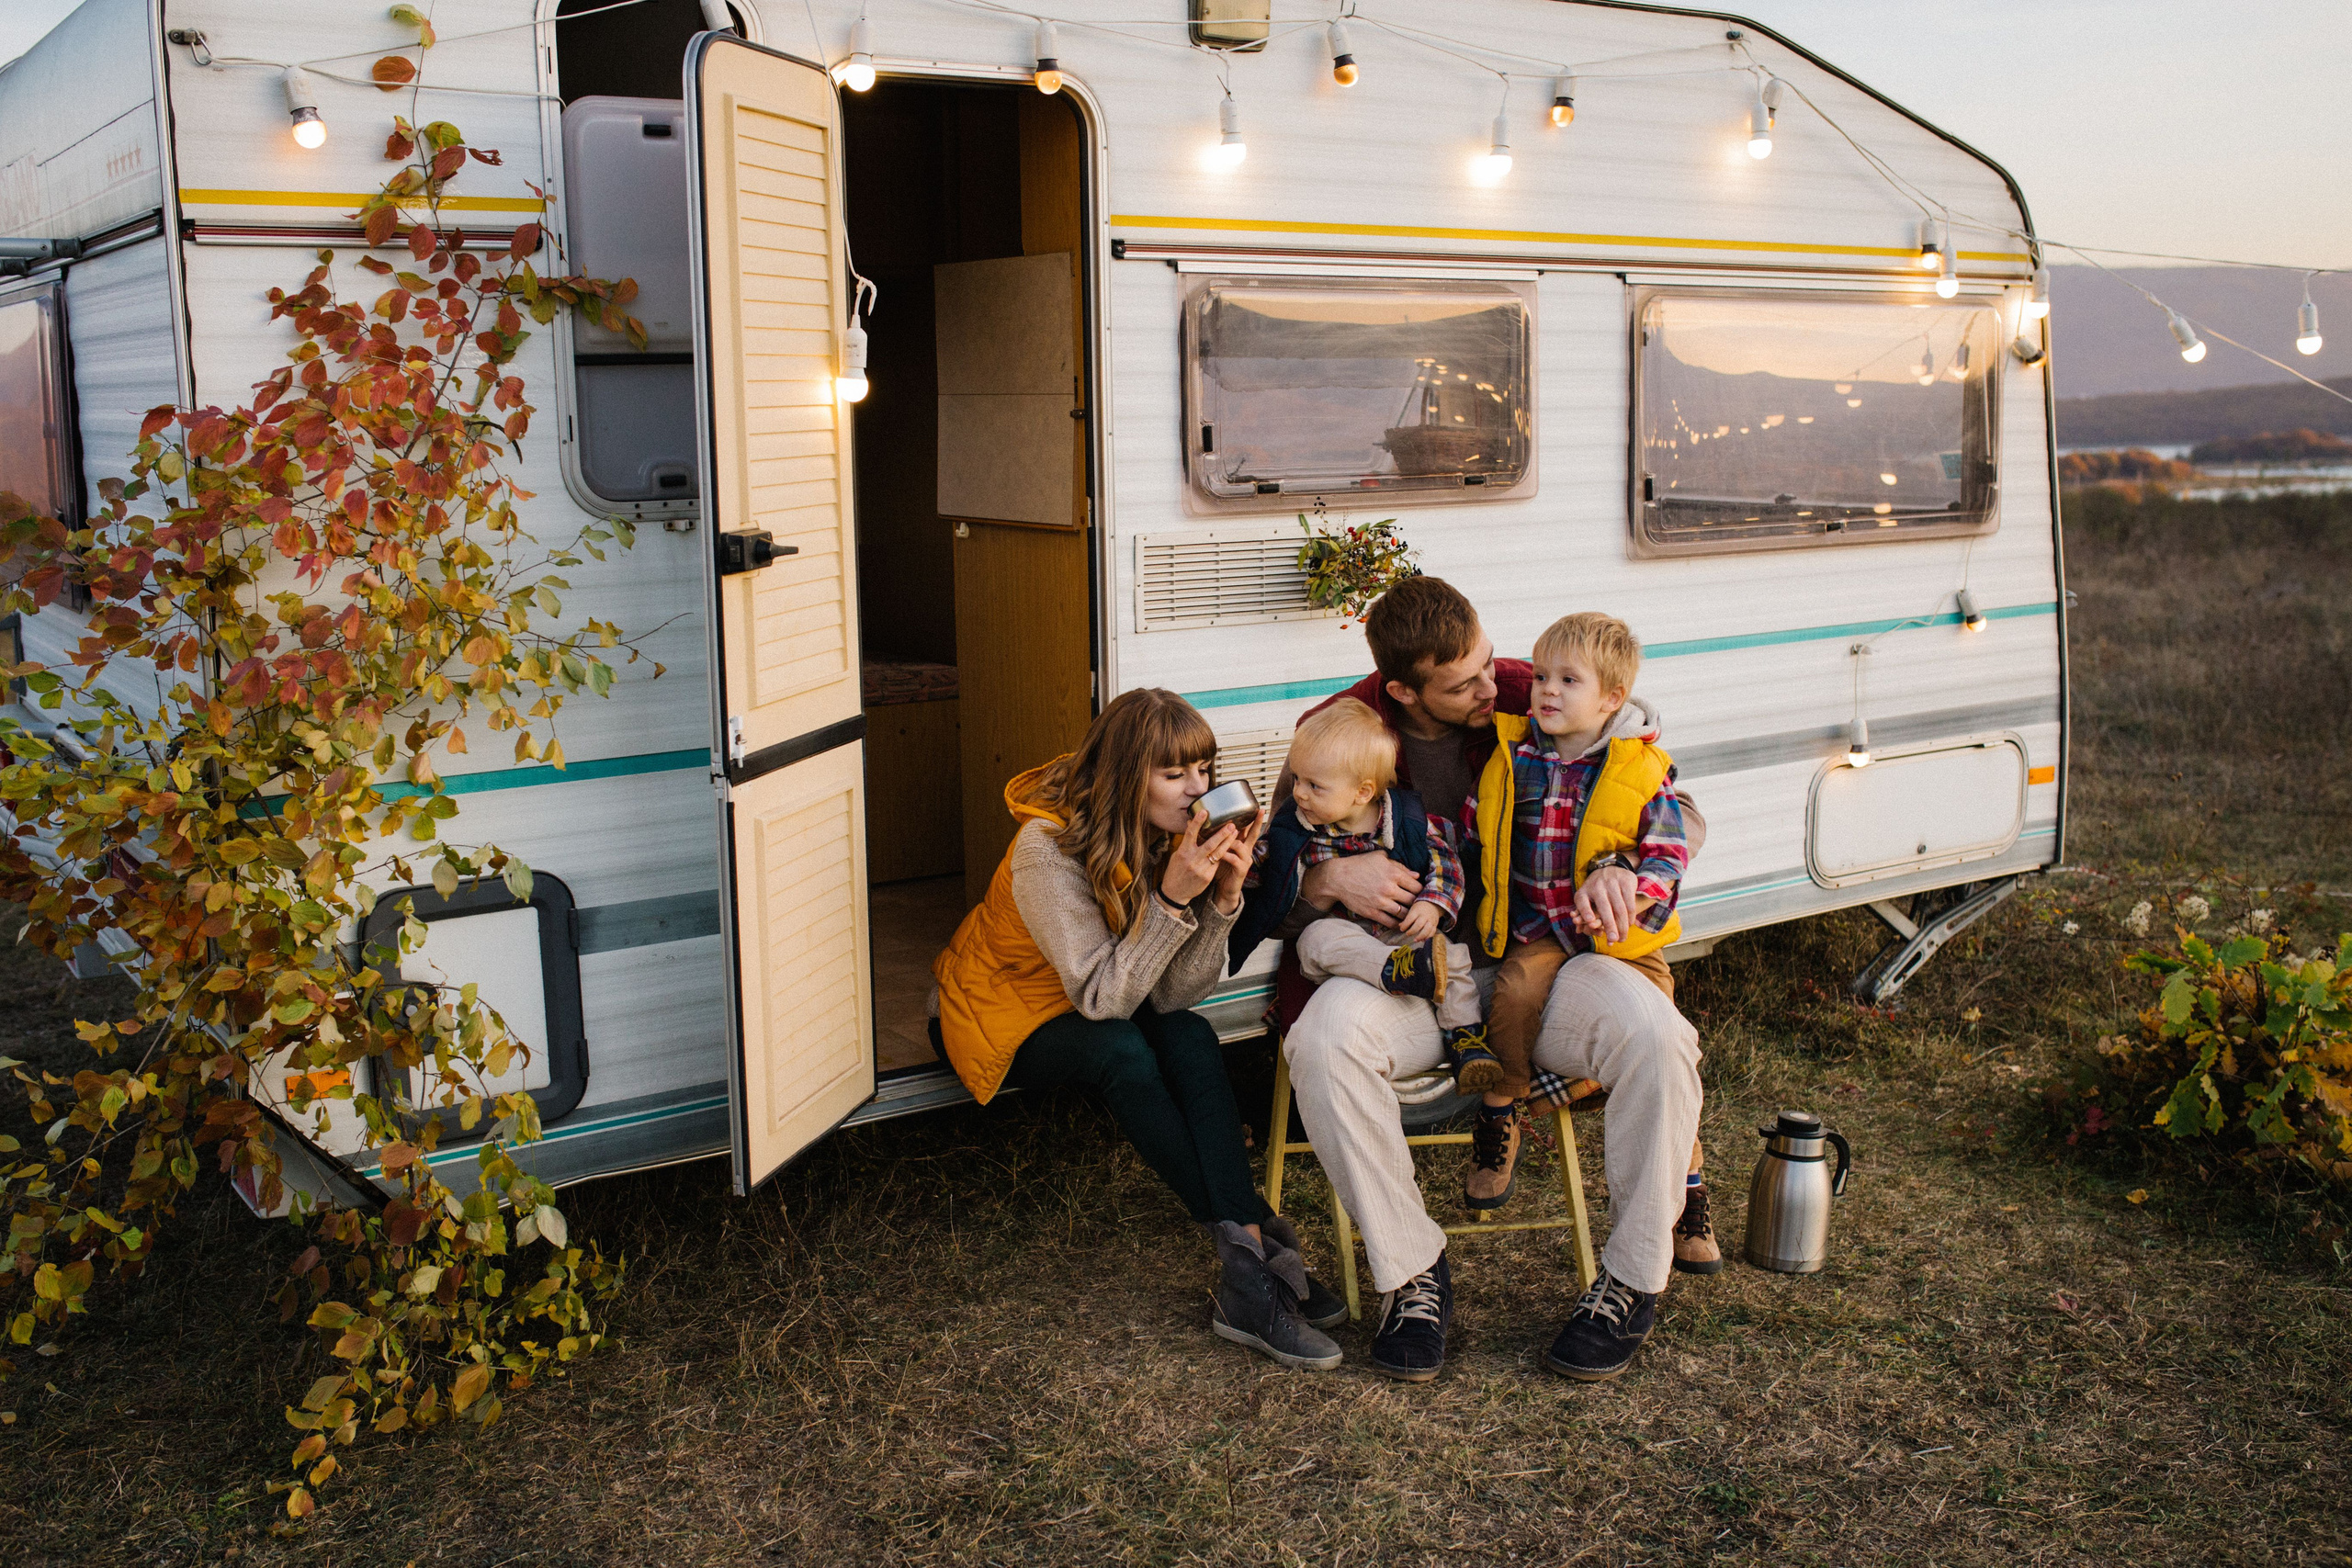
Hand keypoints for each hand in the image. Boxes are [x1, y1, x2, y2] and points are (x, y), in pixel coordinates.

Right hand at [1161, 812, 1238, 908]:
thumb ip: (1187, 843)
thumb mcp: (1177, 856)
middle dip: (1222, 833)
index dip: (1197, 822)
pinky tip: (1230, 848)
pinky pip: (1217, 863)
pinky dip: (1223, 855)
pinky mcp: (1207, 876)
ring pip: (1218, 853)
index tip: (1204, 811)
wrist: (1175, 893)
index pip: (1190, 834)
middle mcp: (1192, 859)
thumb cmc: (1175, 871)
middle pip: (1210, 844)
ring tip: (1235, 833)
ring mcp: (1201, 868)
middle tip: (1231, 824)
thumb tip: (1191, 826)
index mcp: (1183, 852)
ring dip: (1227, 842)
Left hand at [1208, 808, 1262, 915]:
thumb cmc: (1221, 869)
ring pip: (1241, 845)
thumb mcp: (1220, 851)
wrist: (1224, 889)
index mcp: (1241, 845)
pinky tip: (1218, 853)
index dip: (1252, 819)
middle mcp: (1246, 851)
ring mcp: (1245, 860)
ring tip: (1222, 834)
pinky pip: (1233, 859)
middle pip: (1253, 834)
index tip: (1256, 807)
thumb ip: (1217, 840)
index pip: (1248, 829)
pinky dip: (1225, 854)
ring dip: (1231, 839)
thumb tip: (1206, 824)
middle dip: (1257, 822)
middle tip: (1260, 812)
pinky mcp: (1241, 870)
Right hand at [1301, 852, 1424, 928]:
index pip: (1417, 886)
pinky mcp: (1372, 912)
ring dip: (1408, 914)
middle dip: (1416, 903)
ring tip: (1409, 914)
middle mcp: (1389, 888)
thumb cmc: (1359, 864)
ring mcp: (1381, 902)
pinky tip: (1398, 922)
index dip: (1420, 890)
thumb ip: (1399, 866)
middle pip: (1413, 900)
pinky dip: (1397, 924)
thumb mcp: (1380, 858)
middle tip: (1416, 905)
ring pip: (1404, 913)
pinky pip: (1390, 922)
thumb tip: (1416, 875)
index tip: (1419, 892)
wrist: (1338, 878)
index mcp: (1393, 873)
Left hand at [1395, 899, 1440, 943]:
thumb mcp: (1412, 910)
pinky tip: (1422, 940)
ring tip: (1415, 940)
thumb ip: (1407, 919)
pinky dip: (1428, 937)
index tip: (1401, 929)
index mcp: (1417, 911)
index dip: (1405, 925)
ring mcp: (1431, 920)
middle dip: (1412, 931)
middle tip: (1407, 934)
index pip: (1410, 918)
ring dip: (1421, 936)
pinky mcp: (1435, 924)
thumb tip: (1400, 926)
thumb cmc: (1420, 908)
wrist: (1432, 905)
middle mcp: (1425, 915)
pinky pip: (1432, 932)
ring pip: (1427, 929)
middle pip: (1419, 925)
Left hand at [1572, 865, 1645, 945]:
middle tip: (1614, 940)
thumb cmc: (1595, 891)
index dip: (1586, 912)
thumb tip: (1578, 931)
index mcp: (1584, 891)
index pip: (1582, 902)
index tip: (1590, 922)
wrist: (1609, 868)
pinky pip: (1629, 902)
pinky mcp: (1626, 881)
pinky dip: (1630, 915)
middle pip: (1604, 908)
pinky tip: (1630, 924)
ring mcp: (1612, 882)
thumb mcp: (1586, 899)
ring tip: (1623, 937)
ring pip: (1619, 908)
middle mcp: (1597, 885)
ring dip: (1623, 925)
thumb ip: (1583, 915)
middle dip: (1609, 926)